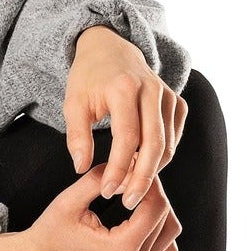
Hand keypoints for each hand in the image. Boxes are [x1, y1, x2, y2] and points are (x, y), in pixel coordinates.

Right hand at [0, 170, 182, 250]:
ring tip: (137, 196)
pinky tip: (138, 216)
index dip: (150, 182)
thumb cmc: (49, 233)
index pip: (157, 208)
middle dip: (155, 193)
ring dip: (159, 211)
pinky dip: (158, 229)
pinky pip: (163, 248)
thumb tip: (130, 166)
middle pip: (168, 219)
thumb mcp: (69, 200)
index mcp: (120, 249)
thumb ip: (101, 179)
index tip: (135, 168)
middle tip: (134, 178)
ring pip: (170, 234)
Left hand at [64, 25, 187, 210]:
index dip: (119, 168)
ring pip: (168, 145)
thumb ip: (77, 136)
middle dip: (142, 178)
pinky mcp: (177, 102)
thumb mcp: (73, 104)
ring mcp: (168, 95)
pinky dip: (161, 158)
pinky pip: (174, 138)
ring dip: (152, 171)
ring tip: (131, 189)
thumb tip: (82, 168)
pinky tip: (142, 170)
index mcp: (124, 88)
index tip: (107, 190)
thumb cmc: (88, 78)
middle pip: (155, 145)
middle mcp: (152, 90)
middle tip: (127, 202)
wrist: (109, 49)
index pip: (127, 138)